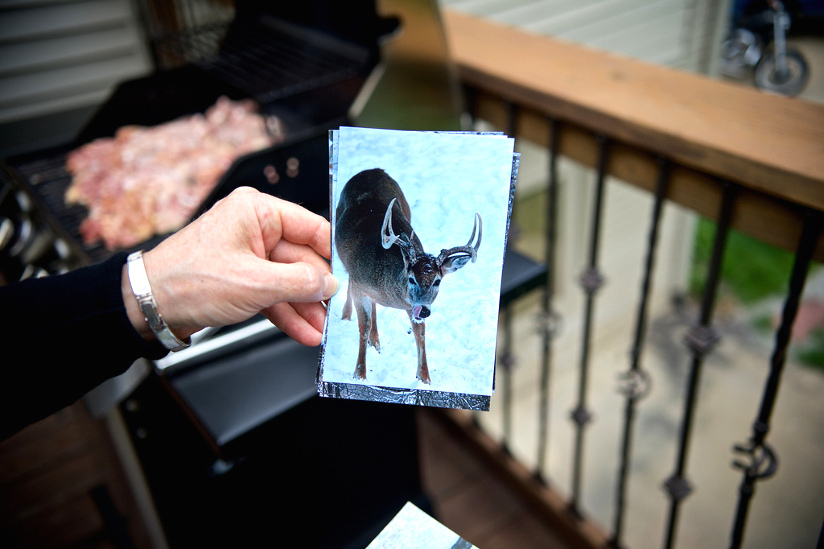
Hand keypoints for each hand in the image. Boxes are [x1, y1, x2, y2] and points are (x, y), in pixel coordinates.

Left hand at [122, 187, 337, 346]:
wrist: (148, 308)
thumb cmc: (188, 282)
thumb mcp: (254, 283)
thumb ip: (299, 283)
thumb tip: (329, 285)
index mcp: (256, 211)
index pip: (310, 228)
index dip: (332, 255)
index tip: (349, 278)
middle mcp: (253, 228)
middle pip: (301, 259)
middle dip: (317, 291)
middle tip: (337, 313)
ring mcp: (247, 255)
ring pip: (288, 281)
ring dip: (305, 308)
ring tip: (323, 330)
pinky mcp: (241, 279)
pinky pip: (273, 294)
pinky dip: (287, 313)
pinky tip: (304, 331)